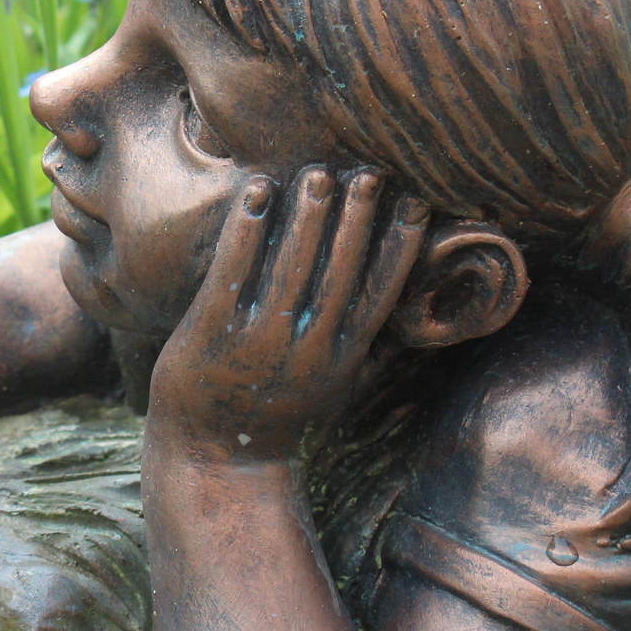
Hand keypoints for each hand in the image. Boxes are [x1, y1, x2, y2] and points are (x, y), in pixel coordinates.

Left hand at [148, 167, 428, 461]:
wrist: (216, 460)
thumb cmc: (280, 416)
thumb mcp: (338, 388)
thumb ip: (372, 349)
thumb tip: (418, 310)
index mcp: (342, 357)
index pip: (380, 292)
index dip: (398, 245)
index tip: (416, 202)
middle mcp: (307, 347)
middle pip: (340, 271)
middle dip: (356, 218)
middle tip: (370, 171)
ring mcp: (259, 340)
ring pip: (291, 267)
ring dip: (306, 215)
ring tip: (318, 171)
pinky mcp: (212, 332)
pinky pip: (234, 271)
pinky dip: (247, 229)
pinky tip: (256, 190)